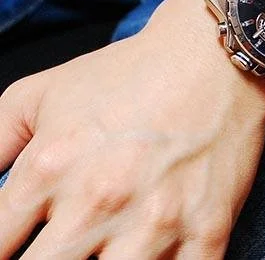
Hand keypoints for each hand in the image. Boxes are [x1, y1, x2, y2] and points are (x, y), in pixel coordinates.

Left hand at [0, 0, 264, 258]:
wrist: (209, 58)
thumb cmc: (129, 73)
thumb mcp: (43, 92)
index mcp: (50, 168)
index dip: (0, 253)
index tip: (17, 247)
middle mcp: (99, 203)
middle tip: (61, 244)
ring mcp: (157, 223)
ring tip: (101, 250)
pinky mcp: (207, 230)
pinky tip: (149, 258)